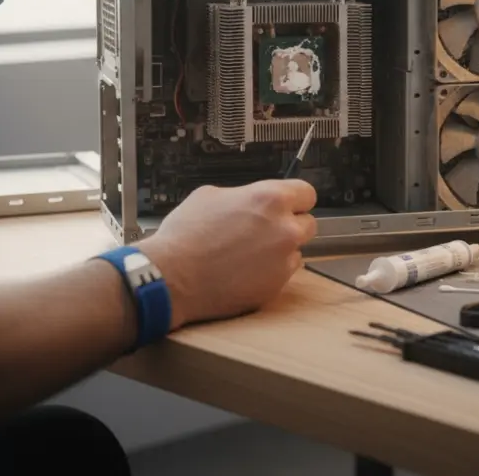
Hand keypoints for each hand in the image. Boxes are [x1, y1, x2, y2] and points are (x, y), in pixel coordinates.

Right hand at [135, 180, 317, 329]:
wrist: (170, 276)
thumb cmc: (185, 236)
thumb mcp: (211, 196)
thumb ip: (244, 196)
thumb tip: (252, 201)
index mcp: (270, 199)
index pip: (307, 193)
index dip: (296, 199)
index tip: (290, 204)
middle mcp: (284, 229)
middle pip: (308, 223)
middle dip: (290, 225)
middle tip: (266, 231)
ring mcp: (283, 260)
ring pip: (296, 250)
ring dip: (280, 250)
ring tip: (249, 254)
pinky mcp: (276, 286)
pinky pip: (284, 274)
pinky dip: (270, 272)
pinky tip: (245, 270)